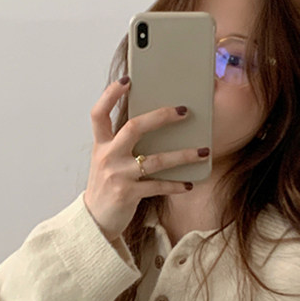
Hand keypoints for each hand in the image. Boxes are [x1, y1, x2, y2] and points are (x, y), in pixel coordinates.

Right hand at [83, 77, 210, 241]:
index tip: (127, 80)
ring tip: (204, 151)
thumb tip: (154, 124)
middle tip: (184, 111)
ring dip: (183, 155)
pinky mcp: (128, 194)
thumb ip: (121, 143)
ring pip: (156, 159)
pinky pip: (158, 186)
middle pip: (134, 127)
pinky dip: (176, 185)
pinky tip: (189, 184)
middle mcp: (107, 157)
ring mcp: (118, 175)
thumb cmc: (106, 186)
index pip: (99, 114)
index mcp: (100, 145)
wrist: (95, 220)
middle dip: (161, 117)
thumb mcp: (106, 161)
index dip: (110, 95)